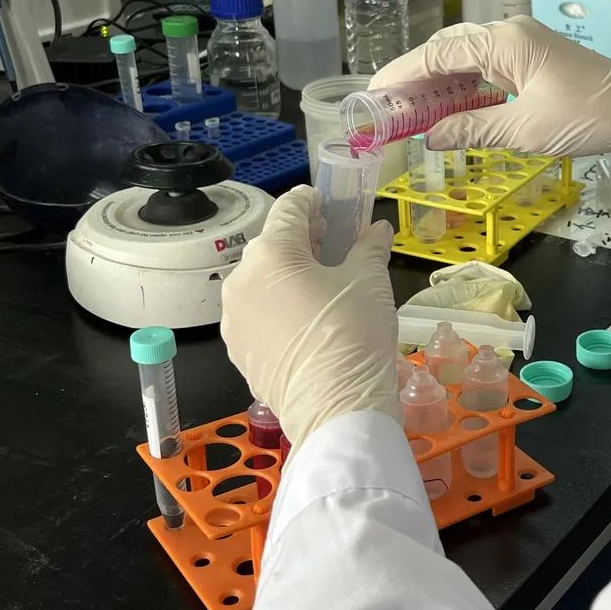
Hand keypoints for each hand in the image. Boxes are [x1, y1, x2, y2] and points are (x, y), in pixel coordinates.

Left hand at [220, 186, 399, 449]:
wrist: (337, 410)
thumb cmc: (355, 334)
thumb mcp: (371, 281)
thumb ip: (369, 247)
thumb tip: (376, 230)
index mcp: (271, 253)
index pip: (289, 208)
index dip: (312, 200)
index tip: (330, 203)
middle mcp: (241, 280)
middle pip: (272, 246)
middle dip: (302, 241)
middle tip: (336, 246)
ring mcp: (234, 319)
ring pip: (262, 282)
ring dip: (289, 276)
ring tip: (324, 289)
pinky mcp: (238, 351)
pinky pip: (259, 314)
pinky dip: (280, 307)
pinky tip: (309, 322)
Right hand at [369, 16, 610, 159]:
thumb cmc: (585, 117)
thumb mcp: (525, 131)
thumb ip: (473, 130)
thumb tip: (430, 139)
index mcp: (505, 41)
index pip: (439, 53)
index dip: (403, 75)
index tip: (374, 94)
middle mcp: (508, 32)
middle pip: (447, 50)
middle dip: (414, 78)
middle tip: (385, 106)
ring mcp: (520, 43)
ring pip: (464, 57)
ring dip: (436, 83)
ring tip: (408, 110)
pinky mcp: (530, 57)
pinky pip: (484, 67)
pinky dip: (461, 86)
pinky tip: (446, 107)